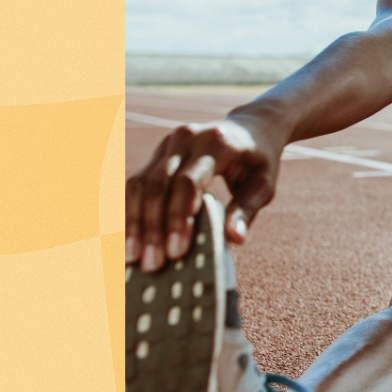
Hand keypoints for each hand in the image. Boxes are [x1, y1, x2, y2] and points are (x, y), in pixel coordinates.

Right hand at [125, 117, 282, 272]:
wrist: (251, 126)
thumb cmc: (260, 160)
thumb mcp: (264, 184)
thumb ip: (247, 210)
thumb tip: (235, 240)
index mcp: (217, 142)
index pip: (189, 182)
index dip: (179, 217)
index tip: (176, 252)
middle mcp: (187, 137)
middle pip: (159, 184)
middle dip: (153, 227)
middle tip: (152, 265)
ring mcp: (168, 143)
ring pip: (141, 183)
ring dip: (134, 223)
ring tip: (133, 258)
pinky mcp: (157, 153)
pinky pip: (136, 183)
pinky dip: (130, 212)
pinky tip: (128, 239)